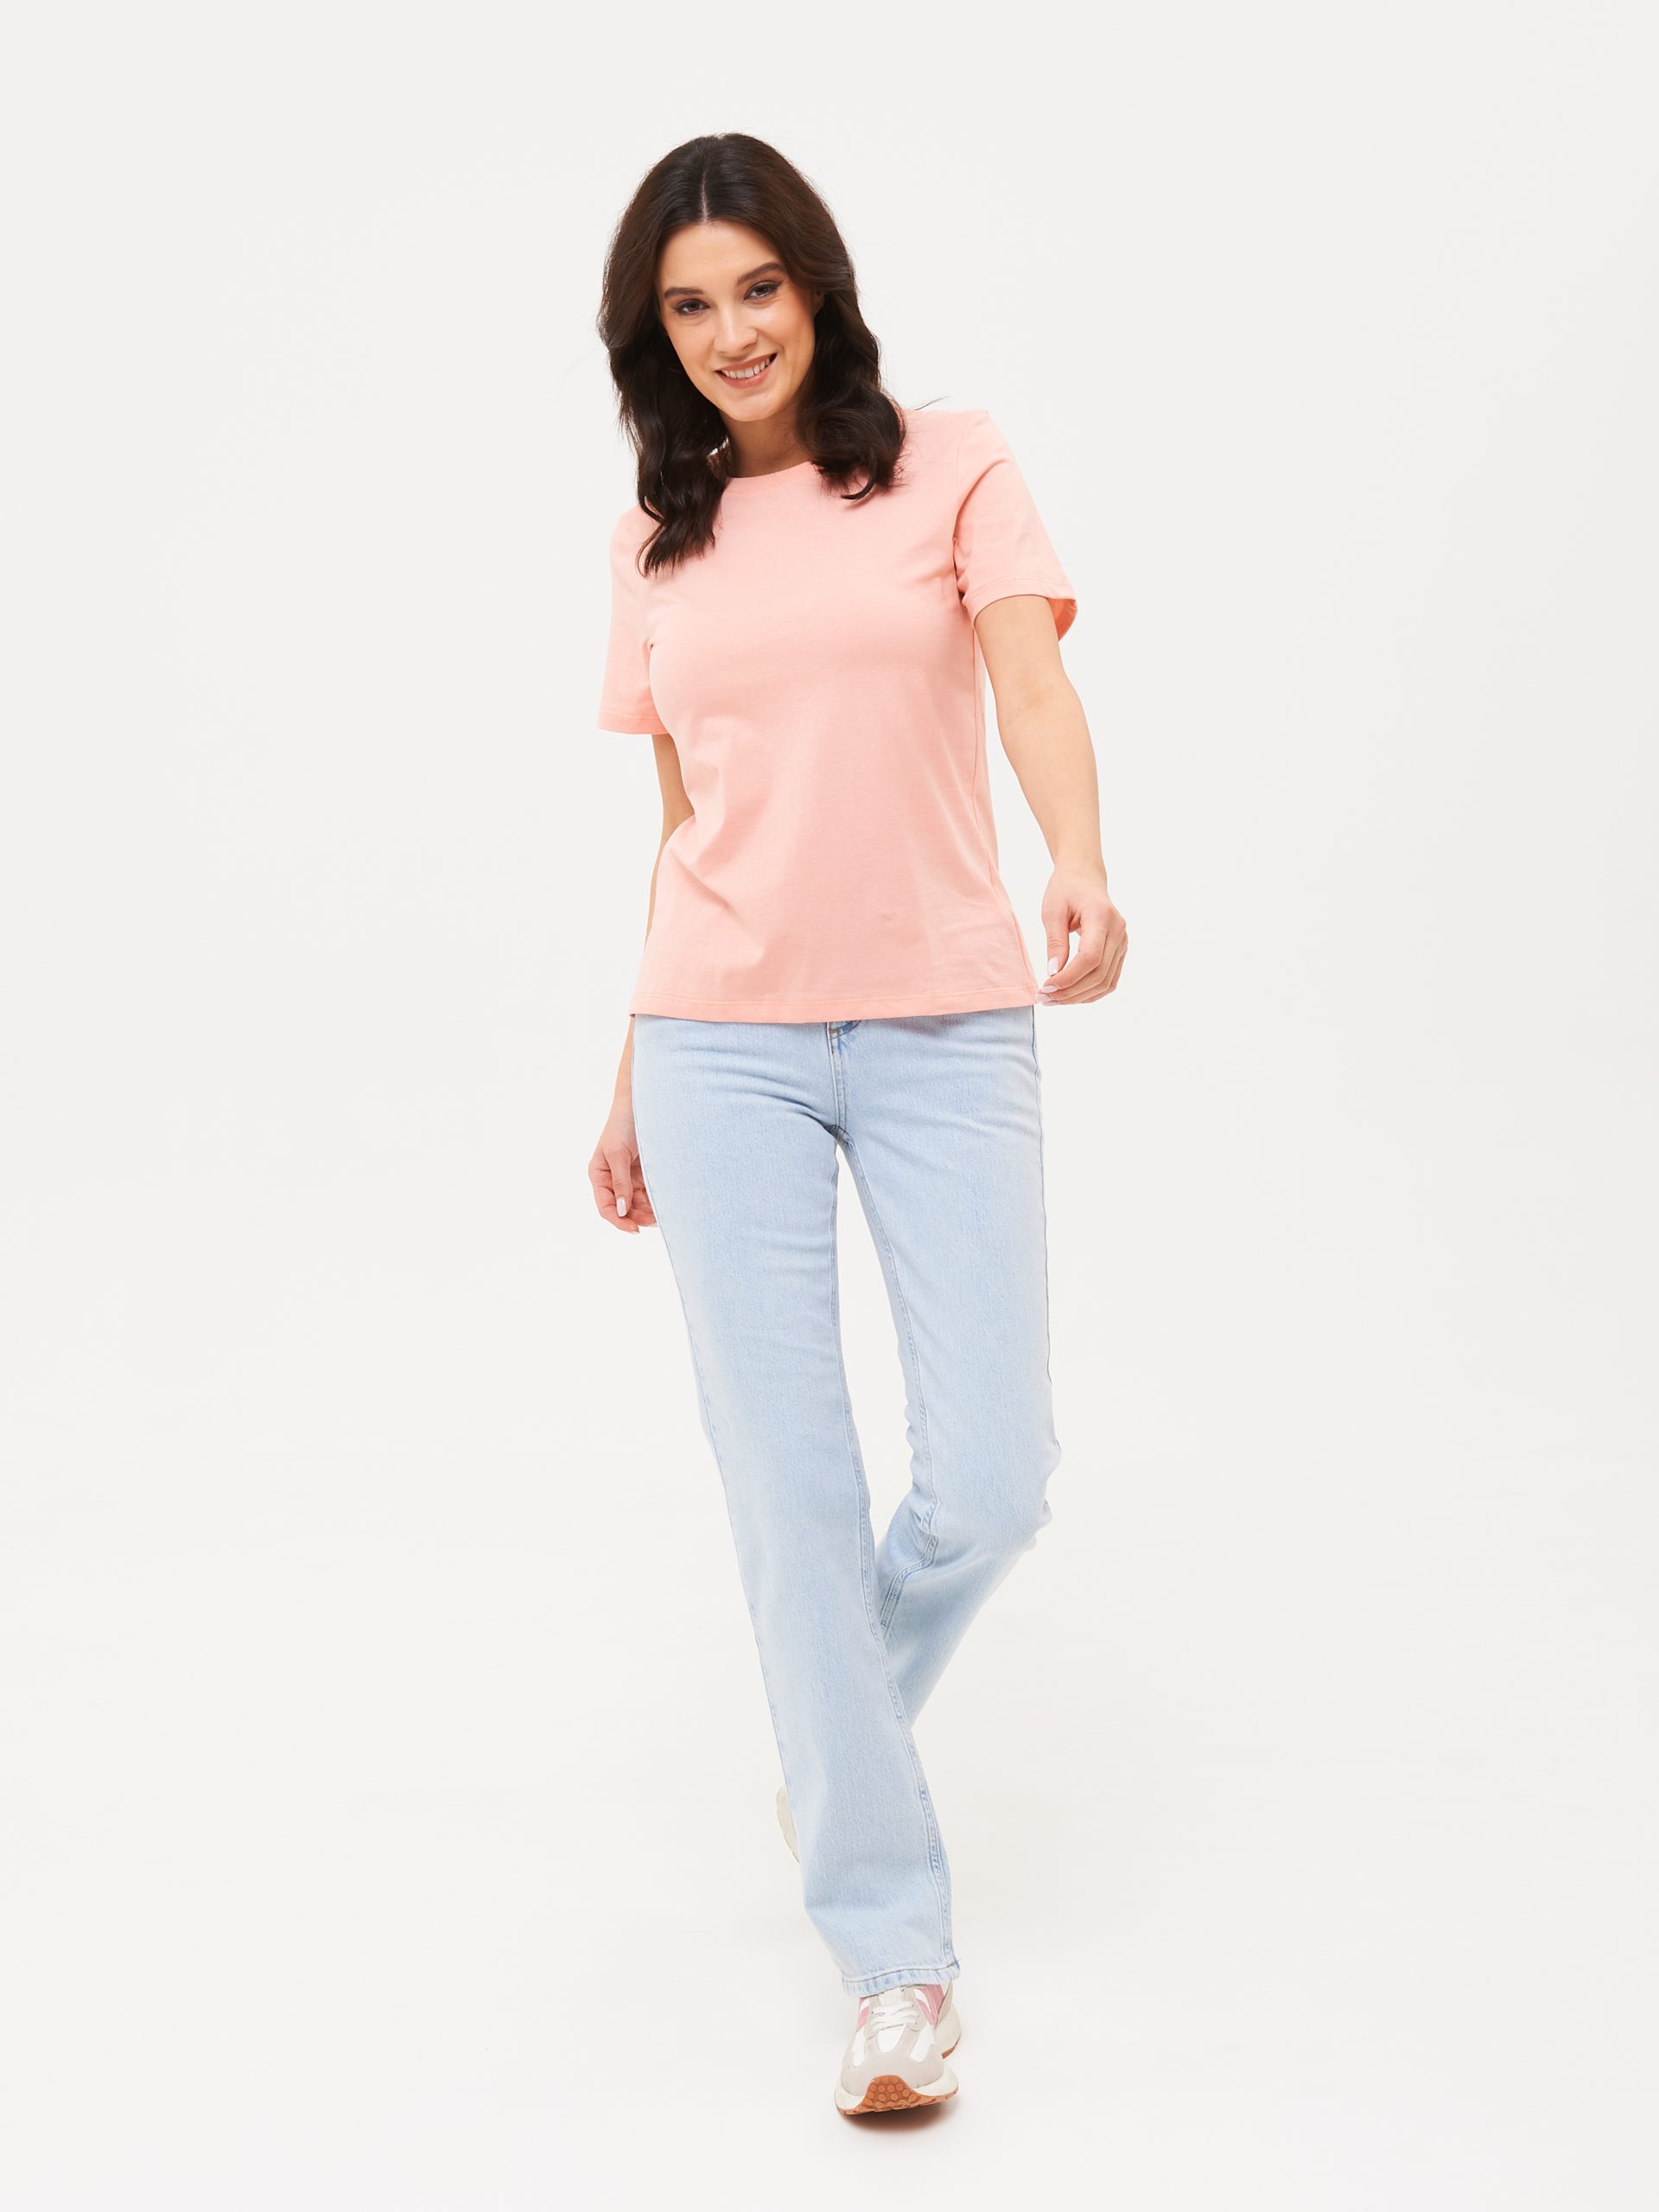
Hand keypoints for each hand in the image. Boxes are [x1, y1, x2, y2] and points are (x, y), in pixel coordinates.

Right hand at [588, 1097, 658, 1234]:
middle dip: (638, 1217)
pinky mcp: (643, 1173)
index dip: (618, 1221)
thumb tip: (622, 1211)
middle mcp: (612, 1179)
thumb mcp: (618, 1154)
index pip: (606, 1207)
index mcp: (599, 1175)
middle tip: (656, 1221)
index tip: (635, 1229)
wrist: (641, 1103)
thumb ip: (620, 1183)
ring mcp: (628, 1177)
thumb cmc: (623, 1124)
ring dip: (648, 1211)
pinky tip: (666, 1203)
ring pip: (637, 1204)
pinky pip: (648, 1193)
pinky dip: (655, 1200)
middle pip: (623, 1209)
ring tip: (663, 1214)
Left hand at [1038, 862, 1127, 1004]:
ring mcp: (1122, 942)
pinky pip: (1109, 979)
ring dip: (1078, 996)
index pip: (1090, 957)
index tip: (1046, 986)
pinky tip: (1069, 995)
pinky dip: (1090, 992)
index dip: (1069, 977)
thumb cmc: (1066, 889)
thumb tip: (1053, 974)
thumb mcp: (1052, 912)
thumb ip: (1055, 943)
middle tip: (1043, 997)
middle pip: (1098, 974)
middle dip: (1070, 991)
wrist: (1084, 877)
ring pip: (1105, 982)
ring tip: (1053, 999)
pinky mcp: (1120, 950)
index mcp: (1101, 916)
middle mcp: (1118, 931)